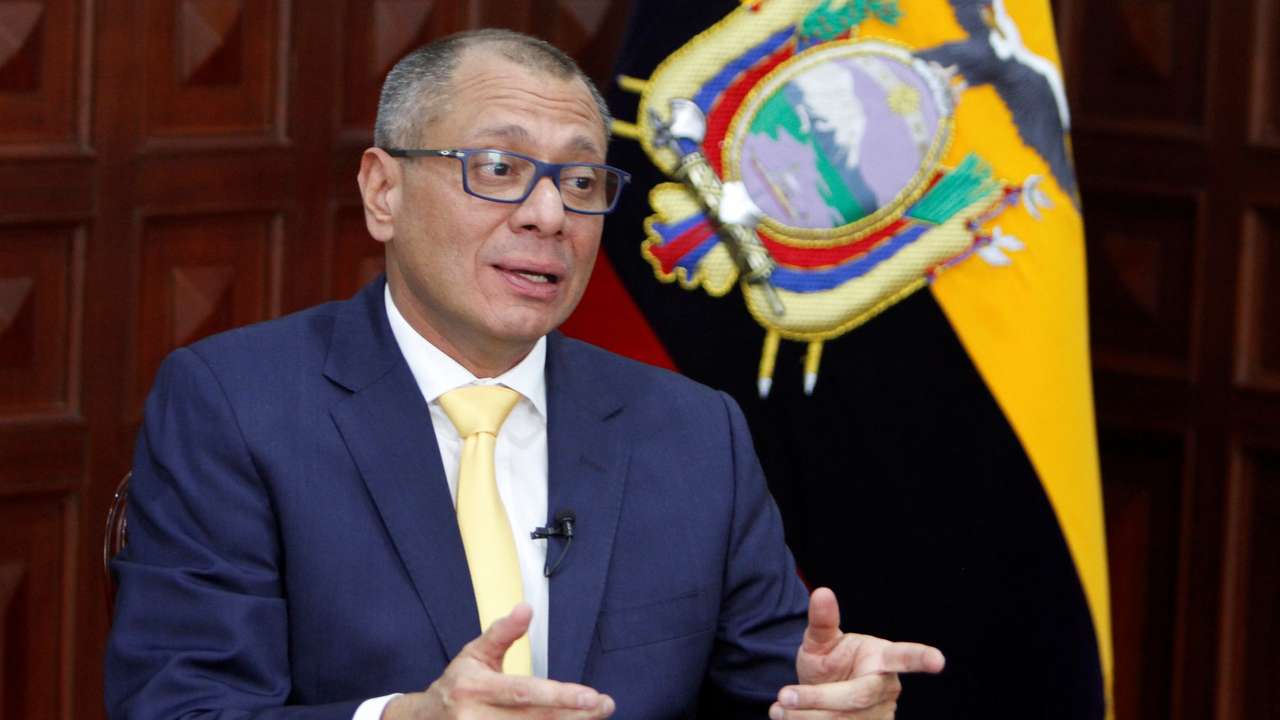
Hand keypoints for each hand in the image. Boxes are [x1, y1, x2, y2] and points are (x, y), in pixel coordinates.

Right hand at [384, 603, 614, 718]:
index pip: (524, 694)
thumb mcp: (475, 652)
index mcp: (475, 689)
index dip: (559, 696)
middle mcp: (477, 719)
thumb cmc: (457, 683)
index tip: (592, 696)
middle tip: (604, 705)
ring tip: (595, 714)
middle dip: (575, 715)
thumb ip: (502, 632)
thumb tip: (526, 608)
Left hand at [770, 588, 944, 718]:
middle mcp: (885, 688)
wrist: (822, 694)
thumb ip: (822, 621)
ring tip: (779, 708)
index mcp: (881, 658)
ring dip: (804, 717)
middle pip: (855, 697)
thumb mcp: (820, 641)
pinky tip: (785, 717)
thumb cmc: (829, 663)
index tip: (938, 660)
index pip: (904, 656)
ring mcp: (879, 715)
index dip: (922, 658)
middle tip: (783, 696)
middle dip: (816, 698)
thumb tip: (822, 592)